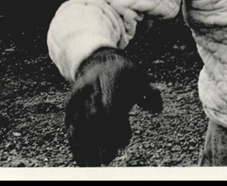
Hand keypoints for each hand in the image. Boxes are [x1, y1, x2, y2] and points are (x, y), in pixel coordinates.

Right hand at [65, 47, 162, 165]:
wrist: (96, 60)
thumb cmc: (124, 74)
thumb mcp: (140, 78)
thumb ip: (149, 94)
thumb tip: (158, 109)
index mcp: (109, 80)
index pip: (109, 106)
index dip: (115, 127)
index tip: (123, 144)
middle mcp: (90, 89)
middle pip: (92, 119)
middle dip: (100, 140)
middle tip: (109, 159)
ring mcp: (77, 99)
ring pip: (78, 127)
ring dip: (86, 148)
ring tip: (97, 166)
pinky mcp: (69, 109)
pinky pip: (70, 130)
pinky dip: (76, 147)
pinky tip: (84, 162)